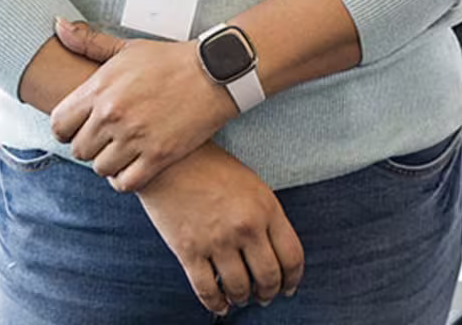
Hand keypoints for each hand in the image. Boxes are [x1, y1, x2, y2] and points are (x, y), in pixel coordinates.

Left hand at [48, 18, 234, 192]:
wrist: (214, 73)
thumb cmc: (169, 60)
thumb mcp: (127, 48)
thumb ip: (89, 42)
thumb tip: (58, 25)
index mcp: (100, 88)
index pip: (59, 124)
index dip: (66, 129)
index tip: (79, 128)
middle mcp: (112, 115)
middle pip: (79, 150)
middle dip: (89, 146)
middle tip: (105, 139)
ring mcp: (135, 137)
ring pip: (100, 168)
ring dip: (108, 162)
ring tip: (121, 151)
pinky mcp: (158, 155)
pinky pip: (125, 182)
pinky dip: (125, 178)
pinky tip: (133, 166)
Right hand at [137, 143, 303, 312]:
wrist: (168, 158)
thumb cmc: (210, 167)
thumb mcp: (251, 184)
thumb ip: (267, 217)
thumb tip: (277, 254)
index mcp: (266, 207)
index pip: (292, 257)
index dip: (293, 279)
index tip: (289, 287)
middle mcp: (245, 226)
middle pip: (269, 277)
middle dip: (269, 293)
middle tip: (265, 296)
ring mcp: (217, 240)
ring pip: (239, 288)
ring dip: (243, 298)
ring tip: (241, 297)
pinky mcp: (188, 250)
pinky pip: (207, 289)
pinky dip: (216, 303)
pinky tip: (220, 304)